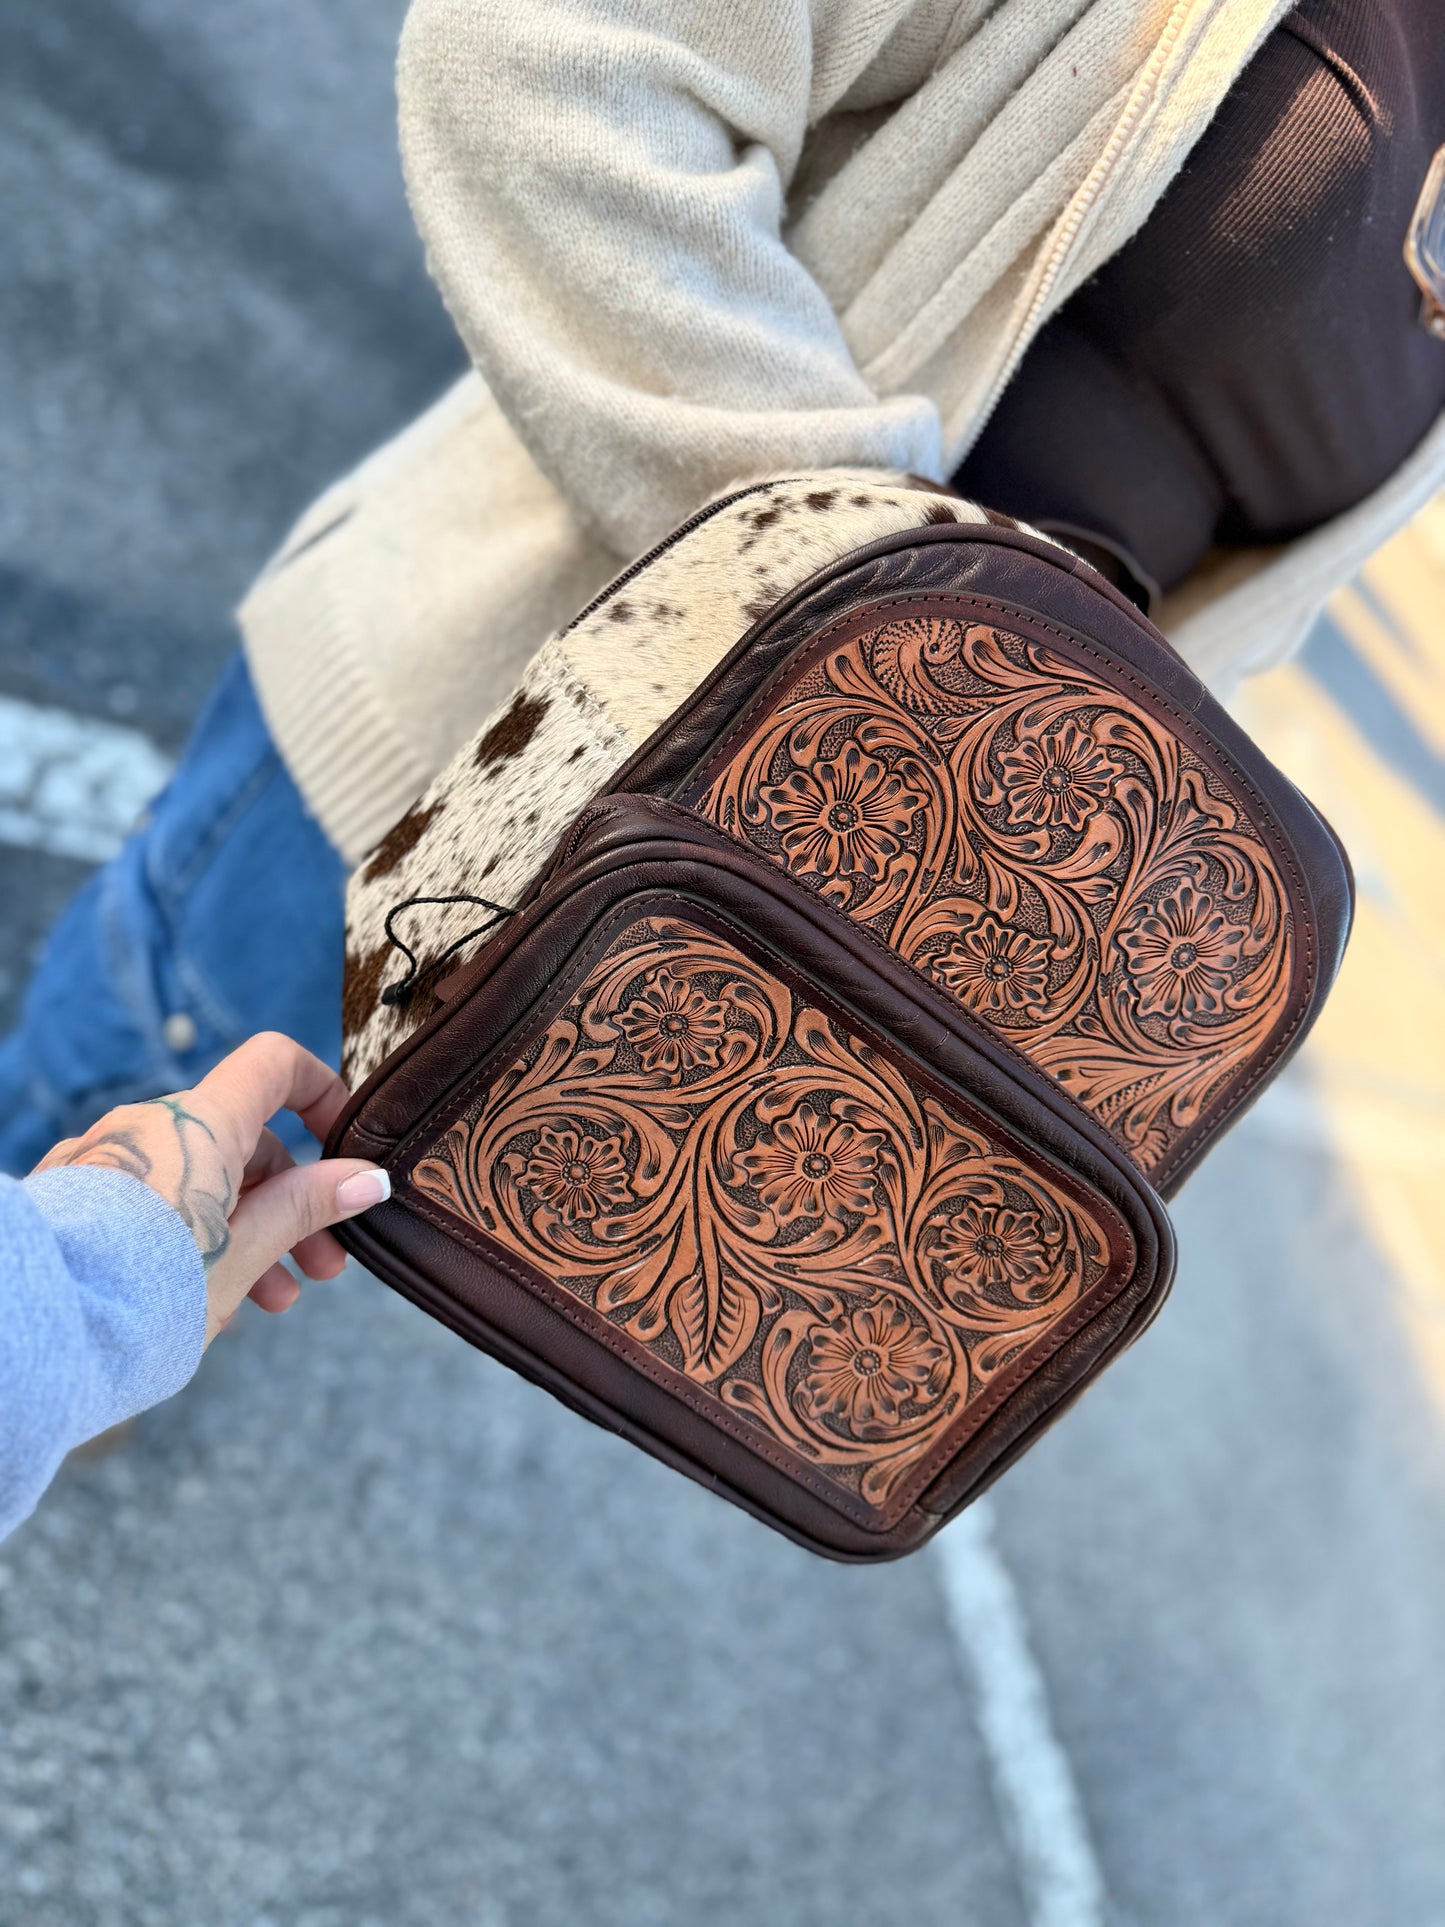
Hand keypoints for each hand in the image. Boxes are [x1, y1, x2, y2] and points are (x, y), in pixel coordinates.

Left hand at [34, 1033, 389, 1342]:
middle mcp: (150, 1127)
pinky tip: (211, 1300)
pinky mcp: (80, 1198)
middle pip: (244, 1139)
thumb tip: (367, 1178)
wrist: (36, 1336)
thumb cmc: (143, 1295)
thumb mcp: (243, 1254)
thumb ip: (306, 1208)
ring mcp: (109, 1160)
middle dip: (293, 1199)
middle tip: (324, 1266)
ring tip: (274, 1300)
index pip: (274, 1064)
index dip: (320, 1093)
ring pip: (200, 1176)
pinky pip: (155, 1199)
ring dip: (250, 1228)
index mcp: (200, 1125)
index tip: (343, 1145)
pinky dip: (195, 1233)